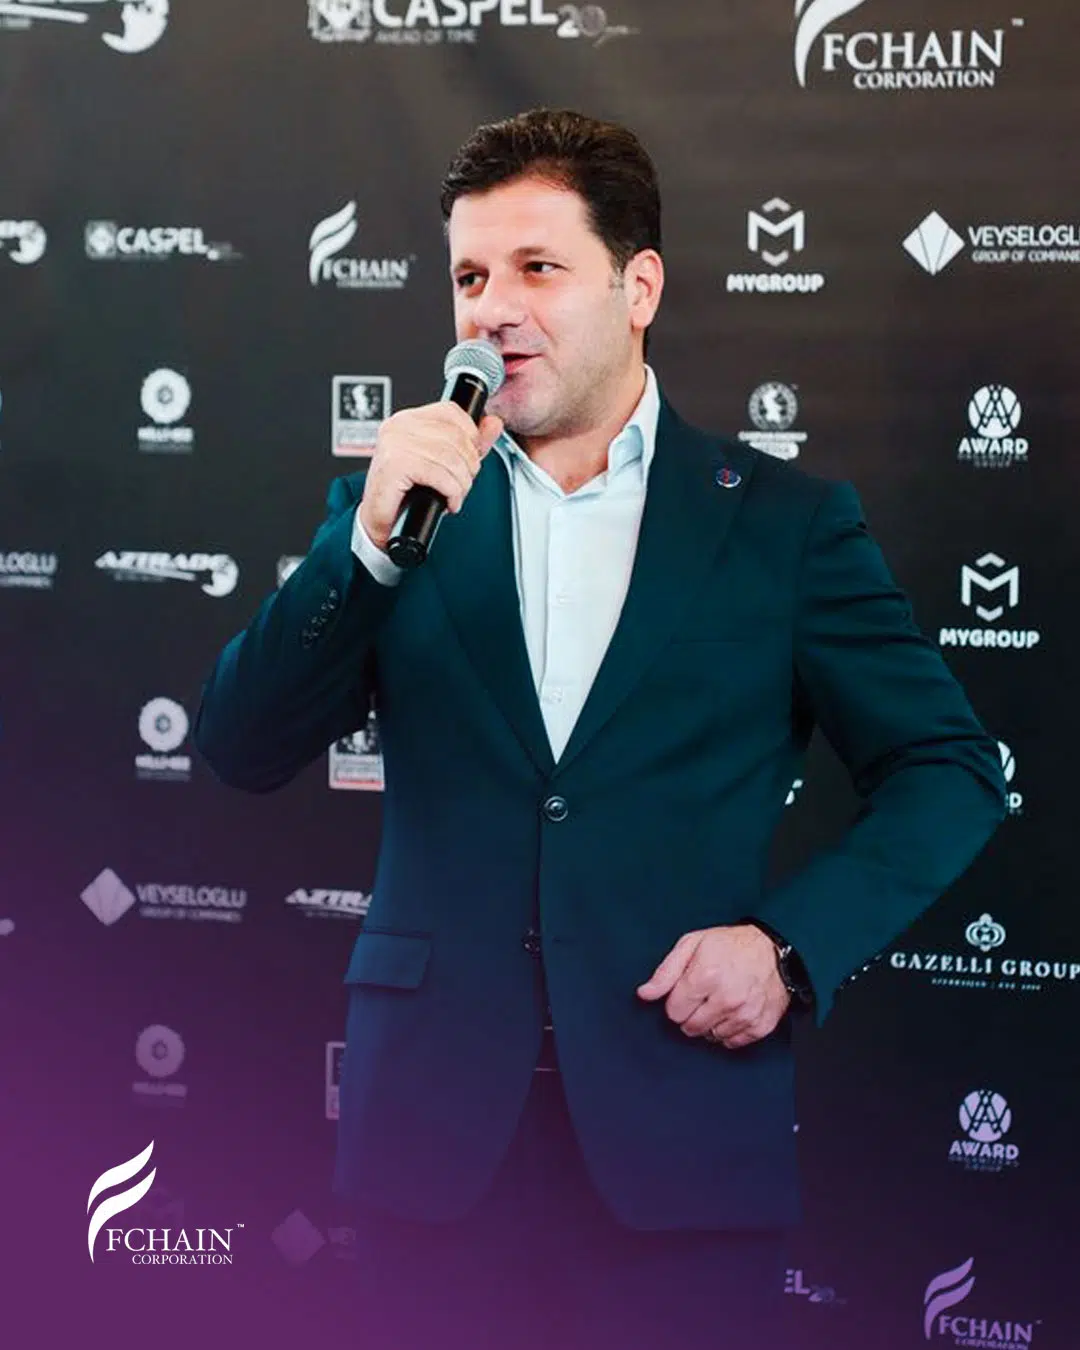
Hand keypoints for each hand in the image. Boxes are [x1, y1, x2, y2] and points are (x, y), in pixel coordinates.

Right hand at [358, 402, 503, 551]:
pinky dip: (451, 492)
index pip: (451, 411)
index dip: (471, 436)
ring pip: (450, 458)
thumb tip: (493, 423)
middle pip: (456, 436)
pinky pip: (439, 475)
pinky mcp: (394, 465)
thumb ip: (470, 442)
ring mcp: (394, 444)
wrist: (380, 521)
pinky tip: (449, 502)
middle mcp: (398, 427)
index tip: (472, 458)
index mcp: (408, 420)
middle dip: (469, 466)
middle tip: (463, 483)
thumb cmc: (405, 493)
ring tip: (455, 495)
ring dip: (461, 483)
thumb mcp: (444, 463)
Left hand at [636, 925, 790, 1049]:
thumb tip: (645, 993)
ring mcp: (745, 1014)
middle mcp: (726, 998)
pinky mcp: (760, 1025)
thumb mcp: (692, 944)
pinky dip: (729, 1031)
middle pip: (690, 1028)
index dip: (677, 1002)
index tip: (686, 992)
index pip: (674, 1012)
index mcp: (705, 976)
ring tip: (719, 1001)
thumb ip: (665, 971)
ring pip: (711, 1036)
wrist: (773, 948)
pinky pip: (732, 1042)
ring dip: (710, 1023)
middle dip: (691, 1014)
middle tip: (702, 996)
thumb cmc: (731, 944)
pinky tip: (732, 1012)